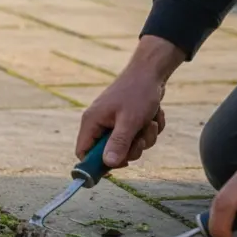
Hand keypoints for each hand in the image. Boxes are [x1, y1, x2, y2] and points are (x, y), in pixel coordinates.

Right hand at [77, 36, 184, 167]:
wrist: (151, 71)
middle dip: (131, 149)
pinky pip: (138, 136)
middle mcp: (99, 123)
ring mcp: (113, 122)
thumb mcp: (130, 121)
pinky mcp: (127, 120)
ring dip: (144, 138)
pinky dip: (148, 129)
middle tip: (140, 139)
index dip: (97, 164)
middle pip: (110, 153)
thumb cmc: (138, 93)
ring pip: (128, 146)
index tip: (119, 165)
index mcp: (92, 122)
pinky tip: (153, 115)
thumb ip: (118, 143)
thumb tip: (108, 164)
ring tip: (149, 121)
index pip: (83, 152)